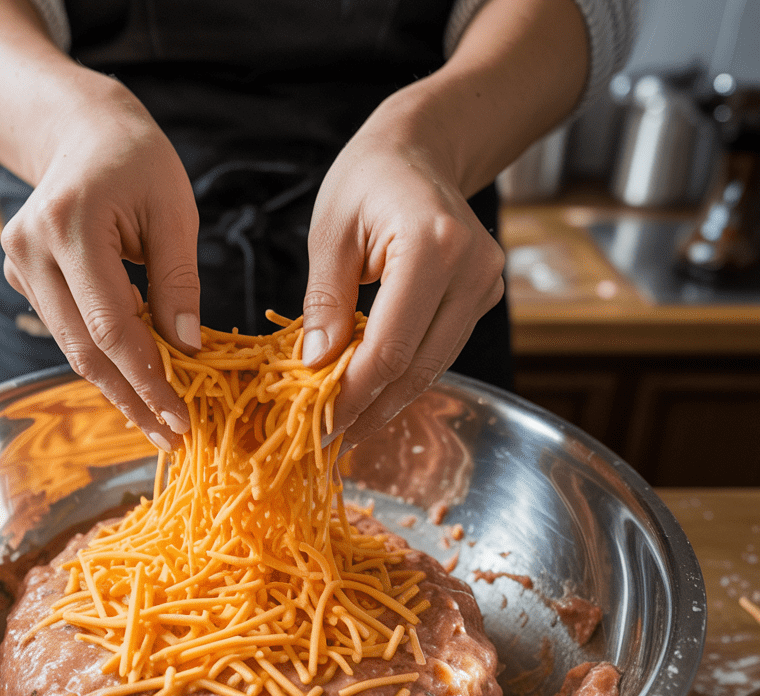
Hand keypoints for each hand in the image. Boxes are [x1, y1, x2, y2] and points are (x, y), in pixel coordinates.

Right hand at [0, 77, 201, 449]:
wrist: (80, 132)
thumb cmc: (137, 163)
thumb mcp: (175, 211)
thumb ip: (179, 280)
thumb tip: (187, 349)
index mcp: (70, 225)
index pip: (110, 326)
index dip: (146, 379)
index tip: (178, 417)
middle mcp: (31, 249)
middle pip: (84, 349)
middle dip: (131, 398)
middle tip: (169, 436)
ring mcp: (18, 265)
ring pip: (72, 348)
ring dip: (117, 387)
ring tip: (158, 421)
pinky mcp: (21, 276)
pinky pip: (67, 331)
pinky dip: (103, 359)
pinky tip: (136, 383)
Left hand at [301, 103, 505, 447]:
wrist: (422, 148)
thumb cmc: (368, 179)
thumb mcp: (330, 232)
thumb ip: (325, 300)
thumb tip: (317, 366)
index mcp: (434, 247)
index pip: (390, 347)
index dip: (353, 395)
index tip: (320, 426)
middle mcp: (472, 270)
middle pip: (418, 367)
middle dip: (371, 409)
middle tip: (330, 441)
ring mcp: (485, 285)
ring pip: (433, 367)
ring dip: (388, 401)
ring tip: (346, 428)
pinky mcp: (484, 295)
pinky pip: (439, 350)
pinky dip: (404, 376)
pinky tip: (372, 394)